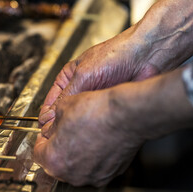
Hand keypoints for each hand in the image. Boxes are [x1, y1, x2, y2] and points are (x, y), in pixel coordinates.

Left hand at [34, 89, 143, 186]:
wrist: (127, 115)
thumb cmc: (97, 112)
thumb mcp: (63, 108)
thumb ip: (51, 123)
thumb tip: (52, 127)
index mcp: (54, 159)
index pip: (38, 154)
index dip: (41, 141)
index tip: (45, 136)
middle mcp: (72, 174)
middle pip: (57, 164)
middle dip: (57, 149)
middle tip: (63, 135)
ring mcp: (92, 177)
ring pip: (75, 168)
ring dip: (75, 155)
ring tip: (82, 136)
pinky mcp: (108, 174)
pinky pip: (94, 168)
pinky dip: (92, 158)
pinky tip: (96, 142)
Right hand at [39, 26, 158, 128]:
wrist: (147, 57)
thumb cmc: (116, 55)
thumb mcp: (83, 75)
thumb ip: (66, 96)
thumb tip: (48, 115)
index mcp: (68, 77)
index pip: (51, 100)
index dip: (47, 115)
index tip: (45, 129)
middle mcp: (80, 89)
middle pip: (64, 111)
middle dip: (61, 122)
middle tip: (59, 135)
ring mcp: (93, 99)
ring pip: (79, 117)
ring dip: (76, 125)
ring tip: (73, 135)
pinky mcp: (106, 106)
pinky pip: (94, 120)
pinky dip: (91, 126)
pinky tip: (88, 132)